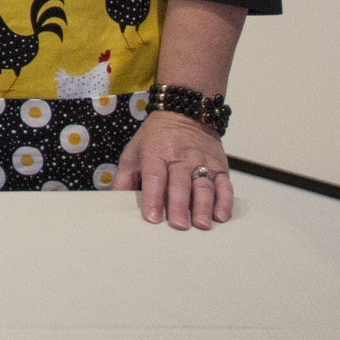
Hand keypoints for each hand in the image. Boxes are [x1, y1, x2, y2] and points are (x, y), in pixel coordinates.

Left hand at [116, 110, 232, 228]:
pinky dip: (224, 201)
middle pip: (180, 183)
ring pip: (204, 185)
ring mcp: (202, 161)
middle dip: (179, 205)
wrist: (185, 114)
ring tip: (201, 225)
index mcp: (156, 152)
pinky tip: (220, 216)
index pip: (154, 176)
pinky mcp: (219, 166)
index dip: (152, 197)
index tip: (152, 217)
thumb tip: (114, 201)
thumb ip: (124, 178)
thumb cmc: (156, 138)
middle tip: (179, 226)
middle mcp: (180, 157)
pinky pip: (224, 185)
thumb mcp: (134, 151)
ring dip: (204, 207)